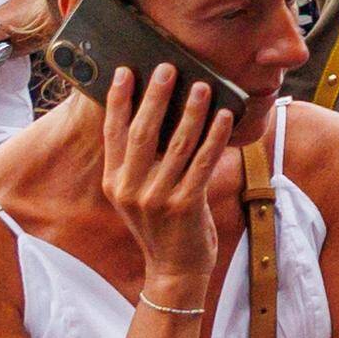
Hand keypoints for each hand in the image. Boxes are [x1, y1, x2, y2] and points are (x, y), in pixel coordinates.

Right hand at [95, 68, 246, 303]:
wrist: (175, 270)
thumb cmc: (162, 225)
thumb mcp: (139, 195)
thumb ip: (139, 164)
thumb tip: (155, 115)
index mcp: (114, 182)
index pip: (113, 134)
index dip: (119, 101)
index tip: (125, 71)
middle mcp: (130, 189)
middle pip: (142, 133)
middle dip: (155, 97)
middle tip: (168, 67)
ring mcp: (157, 198)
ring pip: (177, 145)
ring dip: (191, 112)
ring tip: (202, 85)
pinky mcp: (185, 206)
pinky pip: (203, 163)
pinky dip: (215, 137)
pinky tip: (225, 117)